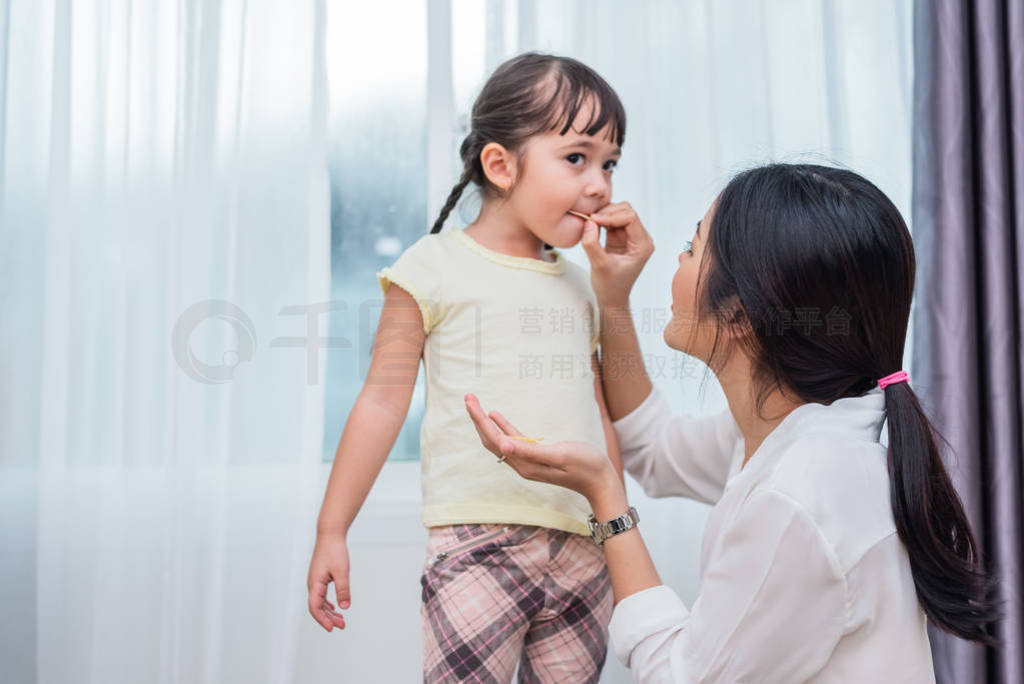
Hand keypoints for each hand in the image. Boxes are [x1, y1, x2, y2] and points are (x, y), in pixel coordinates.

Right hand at [307, 531, 350, 631]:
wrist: (330, 534)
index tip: (332, 628)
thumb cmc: (334, 551)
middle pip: (318, 607)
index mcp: (315, 584)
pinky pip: (322, 595)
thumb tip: (345, 607)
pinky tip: (335, 608)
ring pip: (320, 602)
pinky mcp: (320, 577)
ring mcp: (315, 581)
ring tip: (342, 620)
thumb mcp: (342, 571)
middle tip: (342, 626)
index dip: (322, 620)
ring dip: (330, 612)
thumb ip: (343, 590)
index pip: (315, 607)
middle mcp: (313, 584)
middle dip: (329, 618)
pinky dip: (328, 604)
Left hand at [463, 393, 622, 505]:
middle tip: (468, 397)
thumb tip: (503, 446)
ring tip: (475, 403)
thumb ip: (531, 451)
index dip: (480, 420)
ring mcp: (527, 462)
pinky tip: (495, 415)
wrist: (600, 480)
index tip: (470, 402)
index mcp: (524, 464)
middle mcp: (521, 464)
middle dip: (477, 419)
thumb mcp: (559, 455)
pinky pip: (512, 440)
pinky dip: (502, 427)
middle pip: (491, 440)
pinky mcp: (535, 457)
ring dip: (485, 422)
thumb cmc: (585, 466)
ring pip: (498, 440)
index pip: (495, 440)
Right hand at [582, 202, 654, 305]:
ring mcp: (630, 237)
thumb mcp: (599, 266)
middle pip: (626, 211)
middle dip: (607, 213)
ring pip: (618, 212)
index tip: (594, 220)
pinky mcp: (620, 237)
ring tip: (589, 224)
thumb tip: (588, 223)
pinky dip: (600, 220)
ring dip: (603, 215)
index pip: (631, 218)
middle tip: (590, 221)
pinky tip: (591, 227)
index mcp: (643, 245)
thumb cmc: (610, 286)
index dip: (611, 215)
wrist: (611, 298)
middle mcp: (640, 238)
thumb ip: (592, 244)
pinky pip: (611, 220)